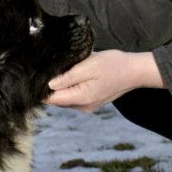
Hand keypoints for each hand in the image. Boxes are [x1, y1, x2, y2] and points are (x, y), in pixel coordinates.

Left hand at [44, 50, 164, 111]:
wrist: (136, 71)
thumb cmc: (114, 65)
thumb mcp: (88, 66)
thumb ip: (68, 77)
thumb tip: (49, 84)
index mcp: (81, 98)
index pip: (52, 99)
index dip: (41, 89)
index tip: (36, 78)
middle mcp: (83, 106)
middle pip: (57, 99)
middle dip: (51, 87)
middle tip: (49, 70)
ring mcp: (88, 106)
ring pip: (65, 98)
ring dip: (61, 87)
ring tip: (63, 71)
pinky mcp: (91, 102)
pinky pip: (74, 96)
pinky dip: (70, 88)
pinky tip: (73, 76)